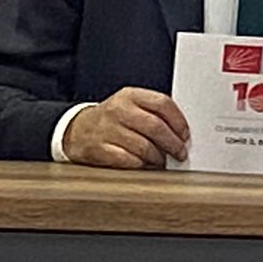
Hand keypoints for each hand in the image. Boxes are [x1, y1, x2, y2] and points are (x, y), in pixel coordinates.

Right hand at [64, 88, 189, 169]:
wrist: (77, 130)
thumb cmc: (111, 120)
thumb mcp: (129, 105)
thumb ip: (153, 112)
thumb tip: (180, 132)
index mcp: (129, 95)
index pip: (162, 103)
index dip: (178, 121)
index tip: (185, 134)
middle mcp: (118, 110)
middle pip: (156, 127)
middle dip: (173, 143)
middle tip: (180, 153)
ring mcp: (108, 130)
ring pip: (144, 147)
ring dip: (158, 158)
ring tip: (162, 161)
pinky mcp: (101, 149)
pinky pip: (129, 161)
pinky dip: (142, 166)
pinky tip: (145, 166)